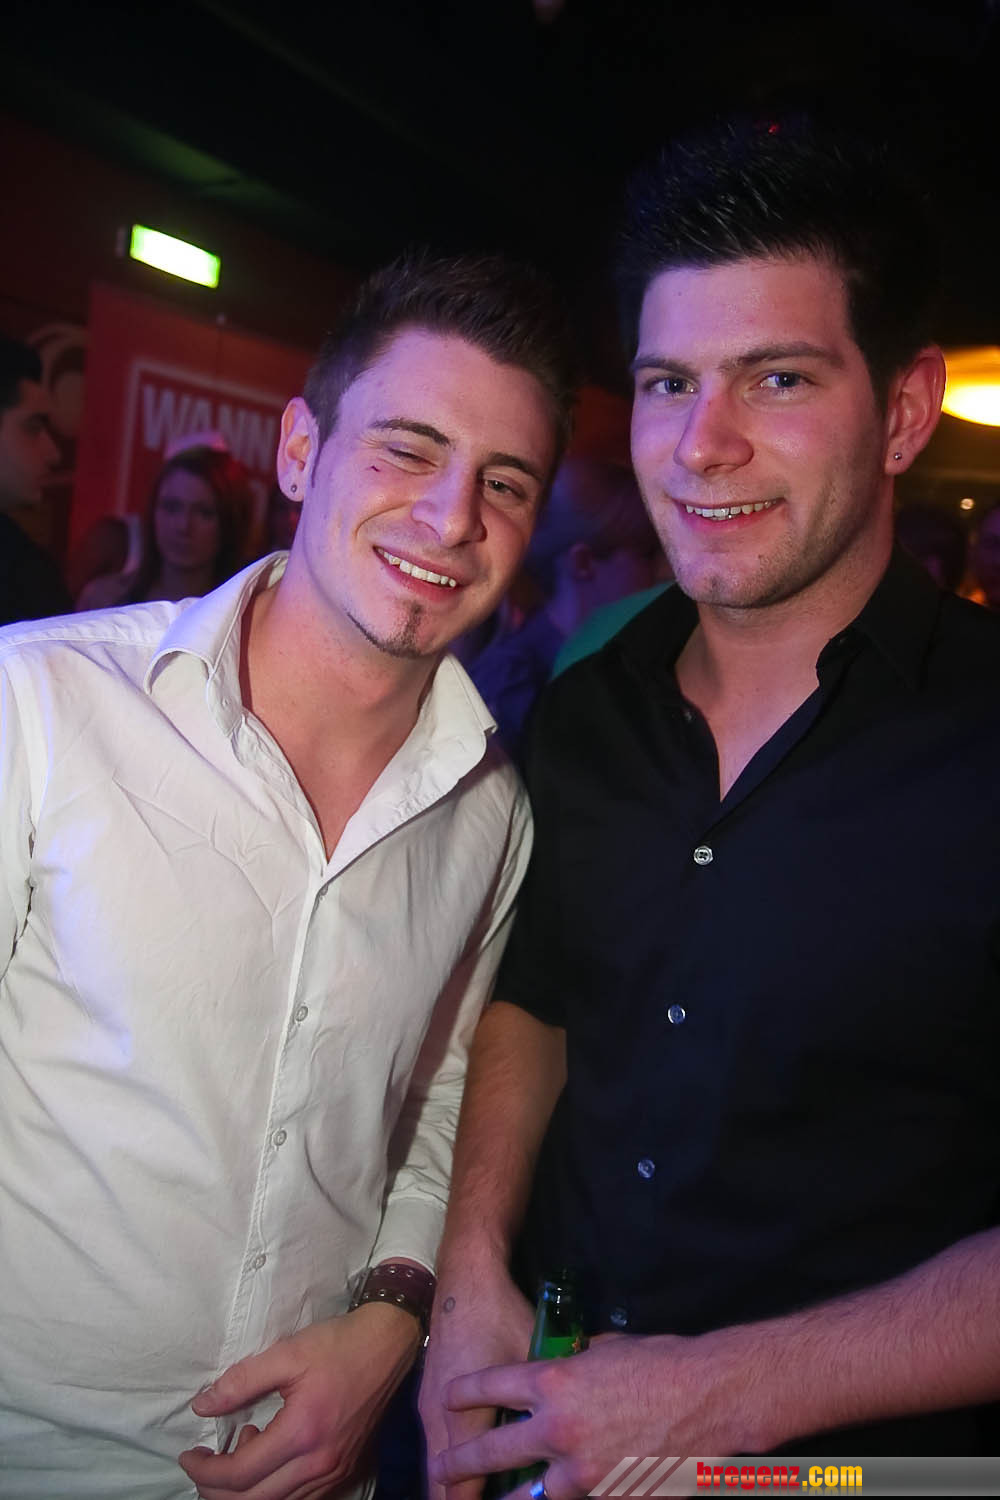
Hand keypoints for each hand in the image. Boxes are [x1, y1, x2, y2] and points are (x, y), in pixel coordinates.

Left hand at [179, 1304, 421, 1499]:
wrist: (389, 1345)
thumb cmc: (338, 1344)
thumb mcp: (287, 1352)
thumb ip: (242, 1381)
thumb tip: (202, 1406)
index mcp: (303, 1433)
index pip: (240, 1474)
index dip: (205, 1471)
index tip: (188, 1456)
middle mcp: (320, 1464)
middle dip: (217, 1491)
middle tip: (201, 1466)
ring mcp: (335, 1472)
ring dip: (245, 1492)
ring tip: (235, 1455)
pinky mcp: (344, 1470)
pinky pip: (300, 1499)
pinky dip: (273, 1490)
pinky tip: (267, 1456)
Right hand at [419, 1258, 533, 1499]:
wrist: (467, 1279)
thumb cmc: (504, 1318)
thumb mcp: (535, 1362)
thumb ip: (554, 1400)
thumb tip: (591, 1426)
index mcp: (467, 1420)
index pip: (465, 1486)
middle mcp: (440, 1420)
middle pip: (442, 1484)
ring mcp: (430, 1406)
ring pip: (435, 1463)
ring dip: (452, 1486)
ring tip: (472, 1498)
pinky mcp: (429, 1392)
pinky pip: (435, 1441)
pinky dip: (447, 1460)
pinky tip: (464, 1469)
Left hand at [430, 1330, 756, 1499]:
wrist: (709, 1397)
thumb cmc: (661, 1362)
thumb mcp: (607, 1350)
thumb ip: (575, 1364)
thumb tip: (564, 1368)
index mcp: (554, 1383)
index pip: (491, 1386)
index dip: (464, 1393)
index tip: (447, 1399)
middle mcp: (557, 1429)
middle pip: (493, 1449)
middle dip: (461, 1461)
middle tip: (441, 1470)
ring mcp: (582, 1471)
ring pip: (527, 1496)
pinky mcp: (607, 1496)